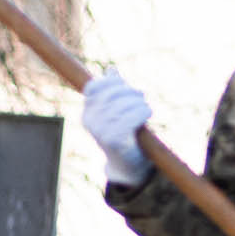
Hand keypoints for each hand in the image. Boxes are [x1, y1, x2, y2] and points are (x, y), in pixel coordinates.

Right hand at [82, 71, 152, 185]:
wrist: (128, 165)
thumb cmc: (124, 133)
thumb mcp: (116, 111)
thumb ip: (114, 92)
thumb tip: (111, 70)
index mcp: (87, 112)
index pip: (94, 87)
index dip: (112, 82)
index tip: (125, 86)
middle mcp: (89, 120)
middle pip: (111, 94)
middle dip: (129, 91)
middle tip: (140, 96)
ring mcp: (99, 131)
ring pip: (123, 105)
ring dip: (139, 103)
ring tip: (145, 108)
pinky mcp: (113, 140)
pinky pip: (130, 118)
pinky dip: (142, 112)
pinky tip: (147, 113)